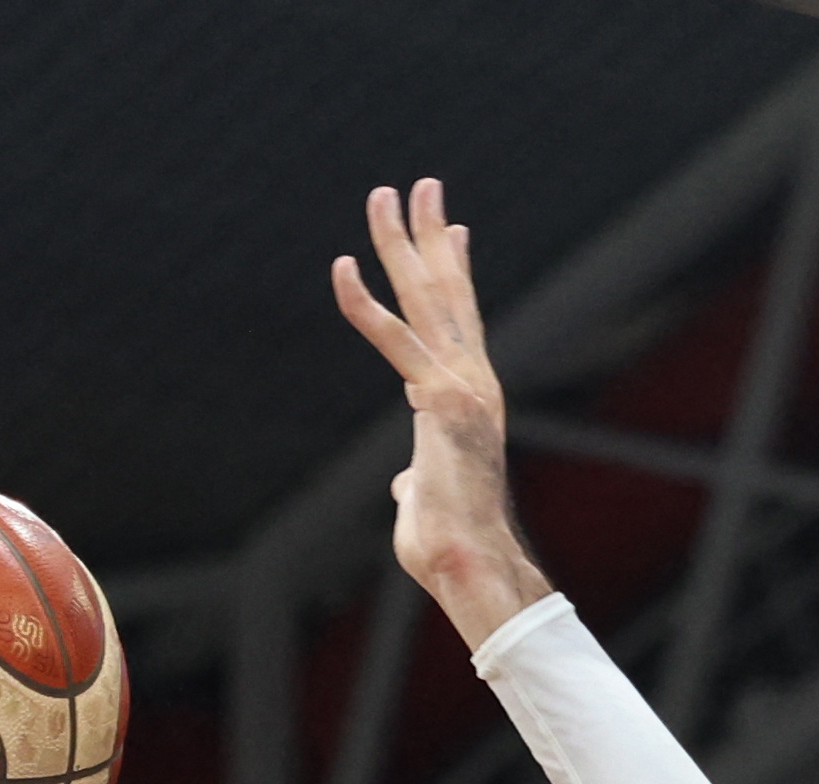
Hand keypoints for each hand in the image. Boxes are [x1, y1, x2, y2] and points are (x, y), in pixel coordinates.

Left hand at [331, 179, 550, 647]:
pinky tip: (343, 269)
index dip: (455, 270)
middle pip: (450, 292)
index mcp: (472, 398)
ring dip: (402, 243)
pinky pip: (393, 341)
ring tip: (384, 196)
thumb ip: (417, 479)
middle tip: (420, 185)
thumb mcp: (426, 499)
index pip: (462, 321)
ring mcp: (460, 387)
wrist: (469, 563)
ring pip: (427, 299)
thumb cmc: (448, 544)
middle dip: (430, 236)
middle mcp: (475, 382)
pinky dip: (364, 306)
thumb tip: (407, 486)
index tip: (451, 229)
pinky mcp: (437, 400)